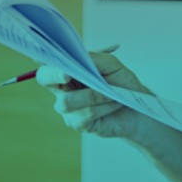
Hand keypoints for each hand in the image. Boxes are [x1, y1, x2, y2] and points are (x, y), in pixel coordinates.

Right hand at [35, 50, 150, 139]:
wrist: (137, 108)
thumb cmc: (122, 84)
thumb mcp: (111, 64)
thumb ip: (93, 58)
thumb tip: (79, 58)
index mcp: (68, 71)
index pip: (48, 62)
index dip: (50, 62)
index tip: (61, 64)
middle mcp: (63, 88)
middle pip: (45, 79)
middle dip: (54, 75)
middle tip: (68, 75)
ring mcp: (68, 108)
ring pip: (67, 101)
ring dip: (94, 95)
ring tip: (113, 93)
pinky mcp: (78, 123)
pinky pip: (85, 114)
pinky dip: (103, 106)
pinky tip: (115, 103)